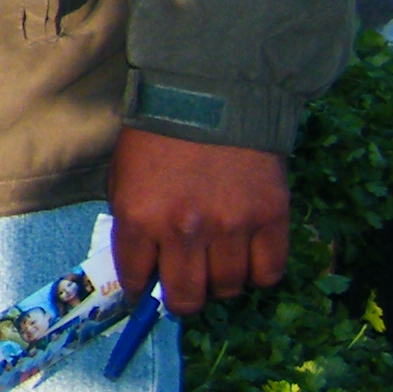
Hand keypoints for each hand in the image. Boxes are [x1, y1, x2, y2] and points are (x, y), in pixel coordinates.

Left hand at [108, 128, 290, 314]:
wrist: (211, 92)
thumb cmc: (159, 132)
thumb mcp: (122, 173)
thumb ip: (131, 221)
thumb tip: (144, 265)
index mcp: (139, 216)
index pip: (136, 280)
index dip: (139, 290)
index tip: (145, 290)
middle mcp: (184, 229)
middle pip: (187, 298)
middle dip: (181, 299)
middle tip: (185, 287)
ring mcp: (231, 226)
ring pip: (228, 288)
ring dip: (221, 284)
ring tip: (217, 264)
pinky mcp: (270, 217)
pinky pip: (268, 272)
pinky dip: (258, 273)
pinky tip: (248, 258)